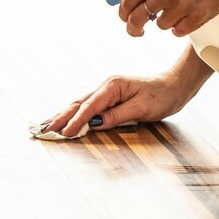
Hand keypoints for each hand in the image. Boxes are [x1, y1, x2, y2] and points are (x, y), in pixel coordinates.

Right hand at [44, 71, 192, 136]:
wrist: (174, 86)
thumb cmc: (161, 96)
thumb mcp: (141, 108)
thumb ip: (117, 116)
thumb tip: (96, 124)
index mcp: (112, 87)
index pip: (89, 106)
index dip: (76, 121)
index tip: (64, 133)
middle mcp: (105, 87)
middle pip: (78, 104)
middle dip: (60, 117)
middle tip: (44, 130)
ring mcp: (106, 91)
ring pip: (79, 104)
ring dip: (63, 115)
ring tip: (47, 126)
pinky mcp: (109, 98)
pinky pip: (87, 107)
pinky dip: (74, 114)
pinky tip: (64, 119)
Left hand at [119, 0, 218, 37]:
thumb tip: (129, 4)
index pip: (127, 1)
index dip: (123, 14)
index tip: (126, 19)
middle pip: (137, 18)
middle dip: (134, 29)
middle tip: (139, 32)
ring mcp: (183, 4)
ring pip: (161, 26)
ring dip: (167, 22)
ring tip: (181, 8)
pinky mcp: (198, 16)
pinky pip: (178, 32)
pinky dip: (181, 27)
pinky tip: (190, 14)